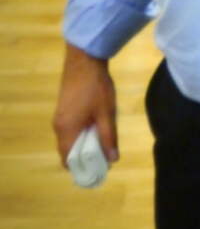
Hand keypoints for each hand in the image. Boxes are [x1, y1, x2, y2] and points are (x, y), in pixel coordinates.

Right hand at [52, 45, 118, 167]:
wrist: (84, 60)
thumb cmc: (96, 87)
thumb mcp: (106, 113)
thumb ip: (108, 137)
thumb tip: (113, 160)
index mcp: (66, 130)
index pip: (68, 160)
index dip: (82, 168)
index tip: (98, 169)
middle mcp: (58, 126)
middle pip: (68, 151)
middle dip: (85, 157)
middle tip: (105, 156)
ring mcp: (59, 116)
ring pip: (69, 139)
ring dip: (84, 144)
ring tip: (103, 141)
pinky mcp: (63, 108)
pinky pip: (70, 129)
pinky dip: (81, 133)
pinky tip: (96, 126)